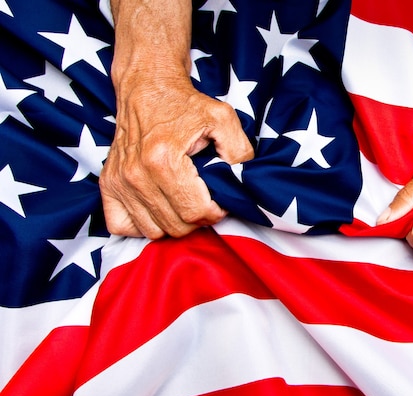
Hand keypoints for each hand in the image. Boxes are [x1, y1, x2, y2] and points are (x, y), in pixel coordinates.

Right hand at [100, 75, 253, 238]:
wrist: (146, 86)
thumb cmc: (184, 103)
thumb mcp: (222, 118)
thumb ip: (239, 151)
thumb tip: (241, 181)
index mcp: (163, 160)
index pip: (195, 212)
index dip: (215, 212)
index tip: (219, 201)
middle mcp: (137, 175)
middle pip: (176, 226)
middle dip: (197, 219)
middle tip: (204, 200)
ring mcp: (119, 181)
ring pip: (153, 230)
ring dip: (173, 222)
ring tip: (183, 201)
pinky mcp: (108, 184)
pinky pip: (122, 226)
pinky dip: (142, 224)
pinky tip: (158, 207)